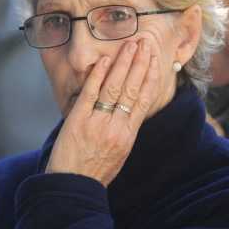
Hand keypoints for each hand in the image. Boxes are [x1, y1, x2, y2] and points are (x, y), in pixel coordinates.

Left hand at [45, 38, 160, 185]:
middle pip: (132, 89)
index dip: (150, 77)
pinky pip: (90, 94)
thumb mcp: (119, 153)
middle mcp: (116, 127)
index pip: (144, 100)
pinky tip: (105, 61)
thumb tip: (130, 110)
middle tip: (144, 42)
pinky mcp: (78, 121)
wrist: (72, 186)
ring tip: (130, 45)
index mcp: (128, 135)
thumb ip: (125, 130)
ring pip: (114, 88)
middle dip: (140, 63)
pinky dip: (98, 76)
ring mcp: (97, 123)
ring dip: (123, 64)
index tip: (155, 60)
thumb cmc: (95, 171)